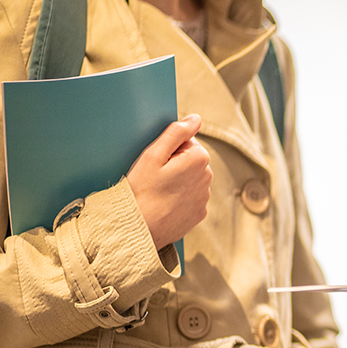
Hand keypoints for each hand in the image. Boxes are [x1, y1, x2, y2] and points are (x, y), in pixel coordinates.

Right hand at [127, 114, 212, 249]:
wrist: (138, 228)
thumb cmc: (142, 190)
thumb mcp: (153, 155)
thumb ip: (176, 133)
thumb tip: (195, 119)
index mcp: (200, 159)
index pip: (187, 142)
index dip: (168, 150)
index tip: (156, 163)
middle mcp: (208, 178)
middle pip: (190, 161)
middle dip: (175, 164)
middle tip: (154, 177)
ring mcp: (204, 198)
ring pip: (190, 180)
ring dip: (177, 181)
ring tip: (157, 192)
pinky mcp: (199, 214)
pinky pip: (190, 198)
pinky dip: (179, 198)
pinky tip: (163, 203)